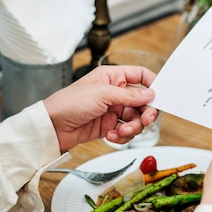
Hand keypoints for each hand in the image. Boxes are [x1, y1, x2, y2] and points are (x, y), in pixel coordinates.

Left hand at [43, 65, 158, 151]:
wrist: (52, 127)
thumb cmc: (69, 102)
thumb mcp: (102, 94)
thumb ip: (129, 95)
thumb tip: (150, 95)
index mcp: (113, 77)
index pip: (140, 75)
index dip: (152, 84)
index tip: (159, 97)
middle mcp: (115, 92)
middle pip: (143, 101)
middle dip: (145, 113)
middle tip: (145, 121)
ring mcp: (112, 110)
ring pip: (136, 118)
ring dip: (132, 127)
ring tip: (121, 132)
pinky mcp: (109, 126)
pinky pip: (126, 131)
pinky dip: (122, 136)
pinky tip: (111, 135)